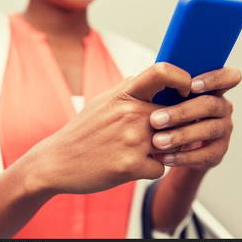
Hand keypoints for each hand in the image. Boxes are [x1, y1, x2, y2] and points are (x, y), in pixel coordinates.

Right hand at [20, 63, 192, 194]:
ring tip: (139, 153)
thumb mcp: (102, 102)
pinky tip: (131, 167)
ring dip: (163, 151)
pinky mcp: (132, 166)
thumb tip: (150, 78)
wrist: (55, 162)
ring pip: (172, 144)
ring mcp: (132, 139)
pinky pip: (161, 168)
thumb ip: (127, 90)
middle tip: (159, 137)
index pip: (162, 72)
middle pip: (176, 116)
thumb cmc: (82, 132)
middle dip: (175, 129)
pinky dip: (150, 170)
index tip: (185, 92)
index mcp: (123, 94)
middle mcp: (130, 113)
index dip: (182, 78)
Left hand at [150, 67, 241, 170]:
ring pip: (208, 130)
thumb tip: (154, 74)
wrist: (169, 146)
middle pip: (210, 105)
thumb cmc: (165, 112)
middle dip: (181, 112)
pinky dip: (182, 157)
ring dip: (181, 135)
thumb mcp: (164, 97)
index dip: (214, 79)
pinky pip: (204, 154)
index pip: (228, 77)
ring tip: (157, 141)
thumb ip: (166, 85)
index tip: (191, 85)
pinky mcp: (219, 151)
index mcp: (212, 88)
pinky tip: (164, 157)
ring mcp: (223, 129)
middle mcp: (222, 107)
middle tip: (155, 120)